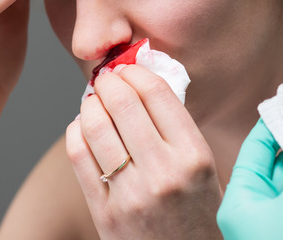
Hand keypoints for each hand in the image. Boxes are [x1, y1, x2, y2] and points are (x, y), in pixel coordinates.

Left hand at [65, 64, 222, 239]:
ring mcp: (132, 194)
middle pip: (124, 104)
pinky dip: (76, 131)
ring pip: (97, 127)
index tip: (128, 68)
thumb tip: (143, 83)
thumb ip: (179, 128)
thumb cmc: (198, 213)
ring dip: (90, 104)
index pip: (158, 93)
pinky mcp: (106, 213)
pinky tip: (83, 127)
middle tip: (106, 77)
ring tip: (94, 99)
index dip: (136, 72)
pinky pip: (80, 157)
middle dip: (109, 81)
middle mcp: (165, 172)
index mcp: (194, 156)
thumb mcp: (205, 169)